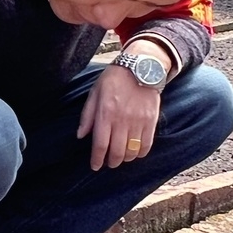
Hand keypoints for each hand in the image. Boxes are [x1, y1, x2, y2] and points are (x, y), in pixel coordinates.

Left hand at [77, 43, 168, 169]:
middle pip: (117, 152)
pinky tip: (135, 153)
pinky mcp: (151, 121)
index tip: (95, 166)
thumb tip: (81, 136)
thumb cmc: (114, 79)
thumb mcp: (95, 93)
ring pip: (131, 151)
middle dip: (111, 162)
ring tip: (121, 157)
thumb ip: (87, 116)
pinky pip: (146, 144)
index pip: (100, 145)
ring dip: (125, 159)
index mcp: (105, 114)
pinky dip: (140, 153)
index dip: (97, 159)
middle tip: (109, 163)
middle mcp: (122, 120)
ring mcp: (138, 121)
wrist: (141, 66)